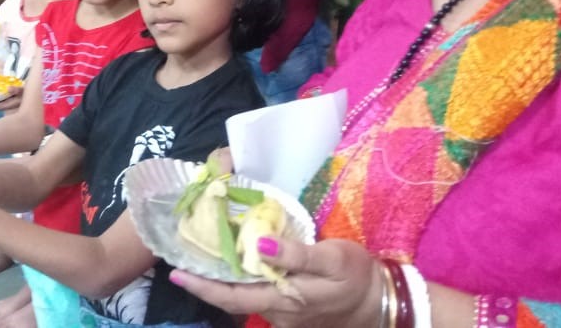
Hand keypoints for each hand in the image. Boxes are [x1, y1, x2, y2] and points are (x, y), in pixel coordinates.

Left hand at [169, 237, 381, 327]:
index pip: (232, 296)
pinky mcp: (293, 313)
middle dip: (204, 285)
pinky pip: (260, 298)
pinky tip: (237, 266)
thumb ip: (295, 254)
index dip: (203, 286)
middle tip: (180, 264)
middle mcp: (278, 313)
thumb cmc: (358, 276)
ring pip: (245, 300)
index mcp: (283, 300)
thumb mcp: (331, 258)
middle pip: (232, 300)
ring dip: (222, 284)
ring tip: (203, 259)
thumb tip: (258, 244)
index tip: (177, 271)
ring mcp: (285, 317)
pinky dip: (242, 284)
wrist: (383, 305)